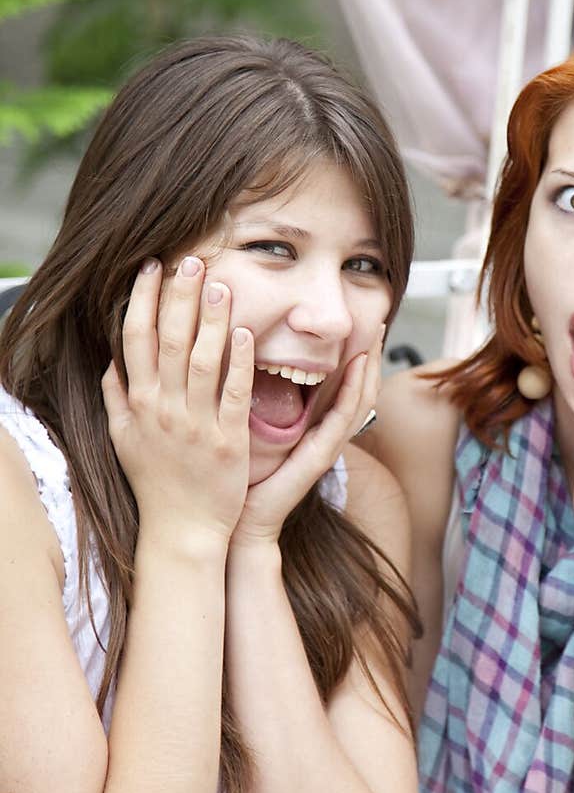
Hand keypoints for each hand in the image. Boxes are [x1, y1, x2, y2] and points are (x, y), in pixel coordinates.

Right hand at [102, 256, 253, 544]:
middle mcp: (163, 409)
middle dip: (179, 297)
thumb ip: (115, 399)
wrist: (181, 531)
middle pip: (168, 340)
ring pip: (202, 361)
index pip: (135, 339)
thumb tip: (109, 363)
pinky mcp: (228, 441)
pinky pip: (234, 394)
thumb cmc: (155, 483)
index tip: (153, 268)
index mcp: (138, 403)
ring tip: (222, 285)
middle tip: (192, 260)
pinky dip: (239, 362)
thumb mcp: (123, 440)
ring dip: (211, 320)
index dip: (143, 300)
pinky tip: (245, 333)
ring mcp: (196, 424)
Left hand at [229, 322, 385, 551]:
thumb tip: (249, 363)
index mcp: (313, 428)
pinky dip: (354, 391)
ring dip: (369, 367)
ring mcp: (328, 446)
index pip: (344, 386)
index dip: (354, 357)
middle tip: (374, 320)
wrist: (241, 521)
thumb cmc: (242, 477)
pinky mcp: (320, 457)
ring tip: (373, 337)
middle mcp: (326, 435)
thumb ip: (260, 402)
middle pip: (360, 389)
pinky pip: (343, 418)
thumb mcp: (254, 431)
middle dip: (370, 355)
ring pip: (360, 400)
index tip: (356, 326)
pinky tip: (357, 367)